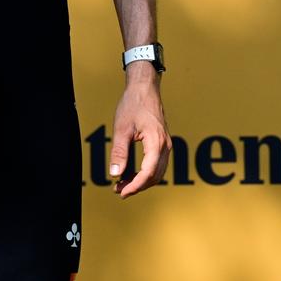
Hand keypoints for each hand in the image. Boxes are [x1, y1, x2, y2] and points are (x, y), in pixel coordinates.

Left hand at [107, 78, 169, 197]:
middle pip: (154, 176)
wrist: (144, 88)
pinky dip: (145, 173)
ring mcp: (166, 145)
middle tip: (118, 190)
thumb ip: (119, 152)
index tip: (121, 192)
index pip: (148, 173)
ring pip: (157, 172)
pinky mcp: (163, 143)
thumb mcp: (122, 128)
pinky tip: (131, 173)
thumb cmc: (133, 104)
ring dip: (141, 181)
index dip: (135, 186)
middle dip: (137, 186)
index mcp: (156, 142)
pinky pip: (157, 164)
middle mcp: (165, 146)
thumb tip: (115, 174)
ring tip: (122, 184)